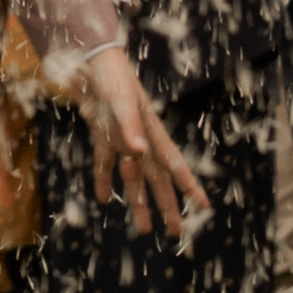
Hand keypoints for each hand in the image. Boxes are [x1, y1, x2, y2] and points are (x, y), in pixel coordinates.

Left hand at [65, 44, 205, 235]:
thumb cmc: (111, 77)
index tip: (204, 207)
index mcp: (152, 134)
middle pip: (156, 179)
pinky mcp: (102, 135)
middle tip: (176, 233)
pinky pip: (104, 164)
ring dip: (137, 202)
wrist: (88, 60)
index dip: (188, 186)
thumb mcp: (121, 101)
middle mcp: (141, 140)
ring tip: (142, 230)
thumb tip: (139, 152)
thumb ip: (130, 126)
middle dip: (166, 206)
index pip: (174, 165)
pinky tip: (104, 199)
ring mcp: (122, 139)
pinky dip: (104, 180)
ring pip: (133, 178)